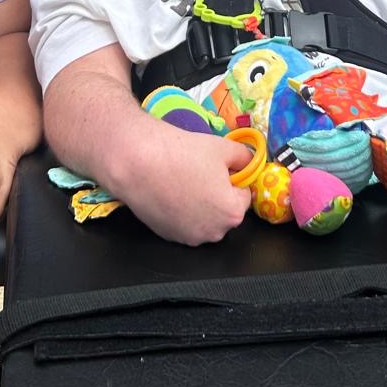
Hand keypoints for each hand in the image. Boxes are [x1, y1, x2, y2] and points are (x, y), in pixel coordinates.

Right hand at [118, 121, 252, 245]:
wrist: (138, 162)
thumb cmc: (183, 154)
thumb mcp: (223, 148)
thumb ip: (244, 157)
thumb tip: (248, 162)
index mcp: (232, 213)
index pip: (244, 195)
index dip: (233, 178)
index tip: (218, 167)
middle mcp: (213, 233)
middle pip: (225, 210)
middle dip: (218, 194)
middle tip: (200, 172)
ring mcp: (189, 238)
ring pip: (204, 219)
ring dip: (201, 205)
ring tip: (183, 180)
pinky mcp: (168, 236)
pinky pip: (184, 223)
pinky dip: (182, 211)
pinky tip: (170, 192)